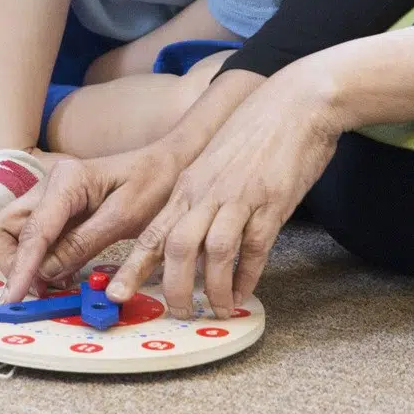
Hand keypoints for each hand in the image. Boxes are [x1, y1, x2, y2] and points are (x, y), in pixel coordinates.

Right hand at [0, 143, 182, 300]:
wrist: (170, 164)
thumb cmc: (154, 184)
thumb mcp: (124, 217)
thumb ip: (83, 243)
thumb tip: (46, 272)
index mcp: (67, 180)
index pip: (33, 230)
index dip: (21, 268)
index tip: (13, 299)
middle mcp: (49, 185)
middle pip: (4, 227)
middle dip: (12, 263)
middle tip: (35, 291)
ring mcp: (49, 196)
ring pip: (13, 233)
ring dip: (23, 263)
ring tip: (49, 286)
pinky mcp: (56, 209)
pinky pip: (33, 237)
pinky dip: (37, 259)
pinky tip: (58, 274)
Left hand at [110, 68, 341, 319]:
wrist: (297, 101)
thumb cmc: (256, 130)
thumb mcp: (215, 160)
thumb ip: (201, 193)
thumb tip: (192, 233)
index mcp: (189, 183)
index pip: (153, 231)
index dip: (134, 266)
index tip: (116, 293)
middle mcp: (207, 191)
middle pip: (177, 247)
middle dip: (173, 287)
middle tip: (177, 313)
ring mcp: (240, 196)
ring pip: (214, 252)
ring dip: (213, 288)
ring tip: (215, 309)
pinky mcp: (273, 202)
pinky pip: (255, 248)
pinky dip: (248, 276)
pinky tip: (244, 292)